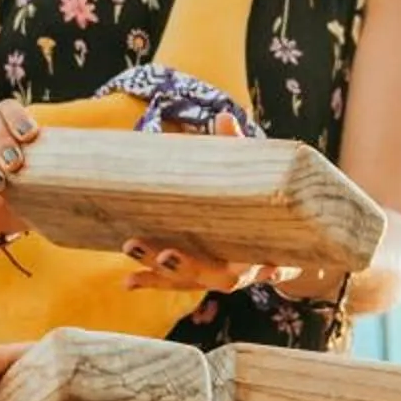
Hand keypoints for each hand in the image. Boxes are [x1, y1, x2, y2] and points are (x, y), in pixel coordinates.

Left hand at [119, 111, 276, 293]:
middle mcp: (242, 272)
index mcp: (267, 254)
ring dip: (160, 269)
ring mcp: (217, 277)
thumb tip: (223, 117)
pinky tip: (128, 281)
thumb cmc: (264, 206)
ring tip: (132, 246)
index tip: (265, 269)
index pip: (266, 264)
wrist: (273, 245)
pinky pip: (174, 283)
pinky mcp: (198, 278)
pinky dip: (151, 280)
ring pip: (191, 281)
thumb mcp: (258, 181)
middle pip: (218, 278)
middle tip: (167, 253)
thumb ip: (240, 151)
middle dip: (190, 267)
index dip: (264, 270)